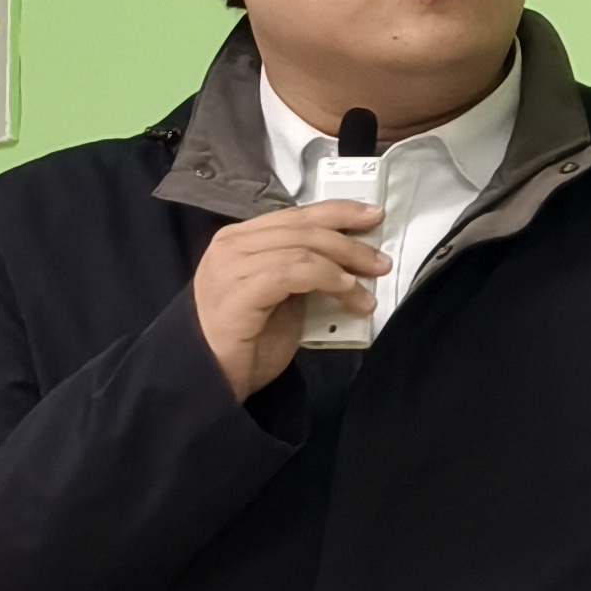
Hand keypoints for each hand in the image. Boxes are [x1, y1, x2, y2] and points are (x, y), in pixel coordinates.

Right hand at [190, 201, 387, 400]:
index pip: (296, 214)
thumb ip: (303, 270)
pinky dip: (329, 279)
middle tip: (380, 262)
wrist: (210, 378)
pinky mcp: (238, 291)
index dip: (337, 212)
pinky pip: (294, 272)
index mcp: (240, 239)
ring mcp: (231, 266)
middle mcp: (232, 245)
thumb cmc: (246, 341)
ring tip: (366, 291)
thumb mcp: (283, 296)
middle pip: (303, 228)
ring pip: (302, 247)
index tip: (372, 216)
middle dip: (349, 241)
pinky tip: (348, 296)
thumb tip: (348, 259)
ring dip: (344, 266)